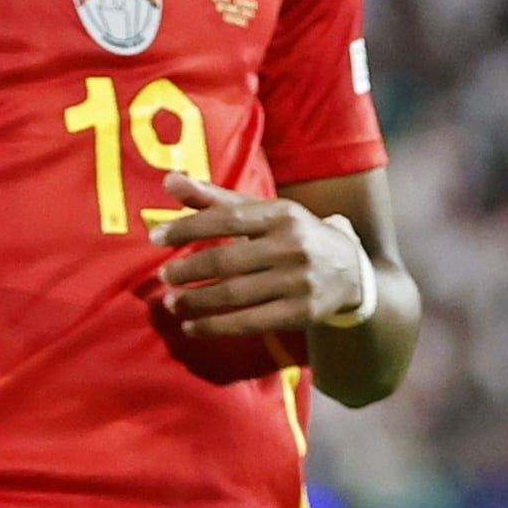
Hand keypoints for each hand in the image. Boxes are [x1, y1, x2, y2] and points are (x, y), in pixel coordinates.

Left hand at [151, 173, 367, 335]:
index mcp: (281, 214)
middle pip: (227, 260)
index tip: (156, 237)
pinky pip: (249, 322)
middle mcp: (291, 246)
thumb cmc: (294, 235)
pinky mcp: (300, 312)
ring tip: (172, 303)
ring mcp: (298, 281)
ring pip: (234, 294)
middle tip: (163, 277)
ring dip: (196, 300)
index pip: (227, 218)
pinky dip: (215, 327)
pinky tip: (193, 327)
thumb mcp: (264, 211)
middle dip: (188, 270)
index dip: (188, 227)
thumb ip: (216, 199)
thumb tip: (168, 180)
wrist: (351, 271)